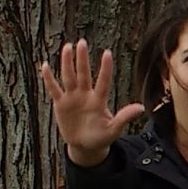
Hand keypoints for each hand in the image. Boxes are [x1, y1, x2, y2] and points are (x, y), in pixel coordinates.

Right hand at [39, 41, 145, 165]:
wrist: (85, 146)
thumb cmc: (101, 138)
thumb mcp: (113, 130)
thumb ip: (124, 118)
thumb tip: (142, 107)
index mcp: (99, 100)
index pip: (103, 82)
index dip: (105, 69)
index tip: (107, 53)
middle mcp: (86, 95)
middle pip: (83, 74)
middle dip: (82, 59)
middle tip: (82, 42)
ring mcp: (72, 98)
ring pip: (69, 77)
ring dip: (67, 63)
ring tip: (67, 47)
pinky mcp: (61, 103)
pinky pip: (54, 88)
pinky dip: (49, 78)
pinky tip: (45, 65)